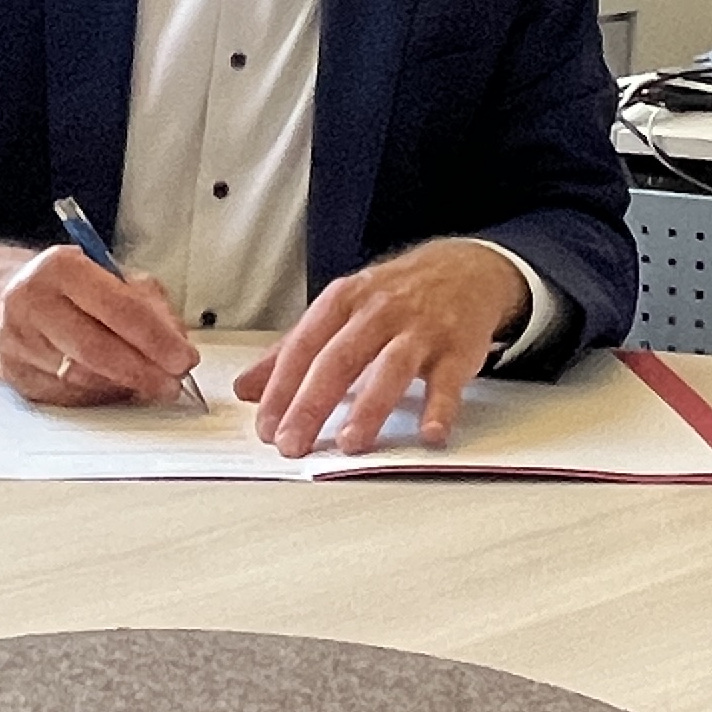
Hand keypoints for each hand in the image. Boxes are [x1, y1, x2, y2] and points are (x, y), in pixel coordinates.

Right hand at [0, 244, 198, 406]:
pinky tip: (113, 386)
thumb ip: (148, 305)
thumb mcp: (111, 275)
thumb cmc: (66, 287)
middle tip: (171, 382)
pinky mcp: (14, 373)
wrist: (5, 295)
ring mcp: (18, 340)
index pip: (118, 308)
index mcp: (61, 268)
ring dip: (123, 386)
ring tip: (148, 383)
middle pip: (95, 349)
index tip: (183, 357)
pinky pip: (66, 395)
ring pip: (80, 378)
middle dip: (143, 371)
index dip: (156, 338)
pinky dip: (98, 395)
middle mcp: (32, 302)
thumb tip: (175, 344)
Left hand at [239, 239, 524, 458]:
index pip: (303, 347)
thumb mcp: (340, 311)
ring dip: (369, 407)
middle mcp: (379, 312)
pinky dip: (440, 408)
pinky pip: (448, 381)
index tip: (266, 425)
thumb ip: (294, 350)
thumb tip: (246, 388)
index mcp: (343, 302)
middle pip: (339, 359)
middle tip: (293, 442)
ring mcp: (420, 330)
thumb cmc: (396, 295)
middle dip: (312, 403)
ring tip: (350, 443)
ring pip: (390, 368)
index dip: (281, 388)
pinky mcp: (457, 349)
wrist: (465, 269)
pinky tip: (430, 433)